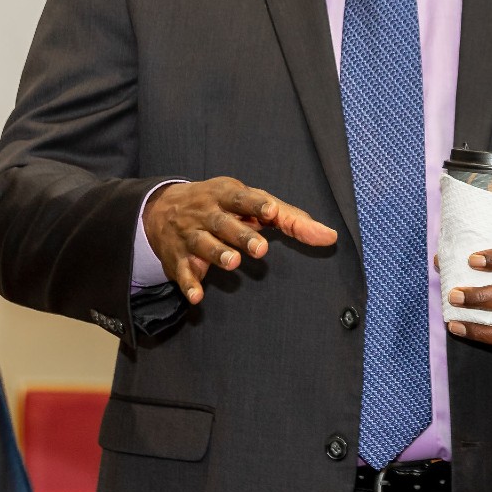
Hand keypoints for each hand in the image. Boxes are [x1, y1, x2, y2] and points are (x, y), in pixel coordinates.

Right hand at [142, 177, 336, 304]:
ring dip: (217, 253)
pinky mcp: (178, 258)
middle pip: (224, 223)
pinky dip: (188, 284)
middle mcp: (207, 213)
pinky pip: (182, 271)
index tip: (271, 212)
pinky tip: (197, 296)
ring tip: (233, 263)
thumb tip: (329, 237)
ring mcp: (190, 235)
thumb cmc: (222, 205)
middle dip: (241, 235)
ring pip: (203, 244)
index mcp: (227, 195)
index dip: (257, 205)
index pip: (243, 198)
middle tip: (261, 249)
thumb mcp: (250, 202)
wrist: (161, 209)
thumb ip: (290, 218)